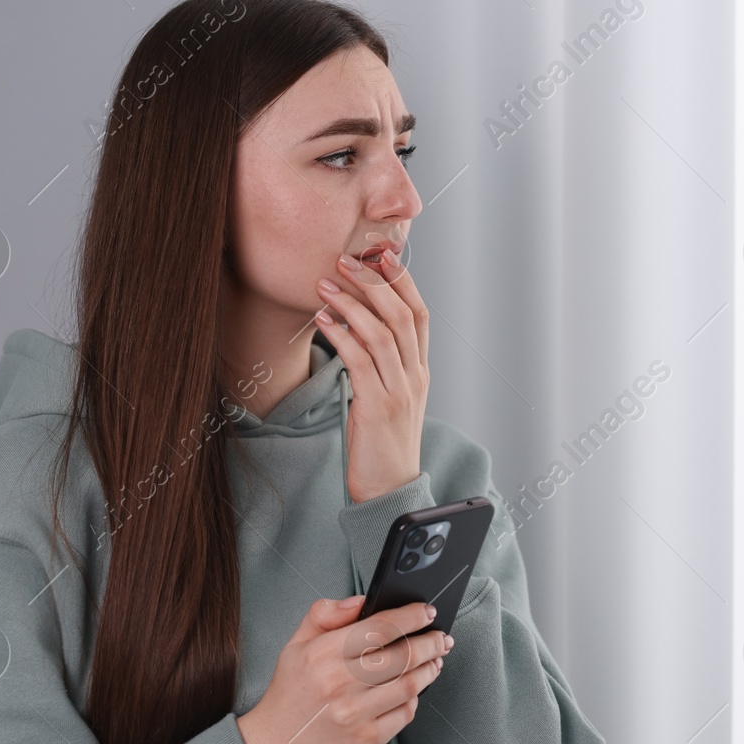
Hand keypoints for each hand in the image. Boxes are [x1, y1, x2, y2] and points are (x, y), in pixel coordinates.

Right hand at [236, 595, 451, 743]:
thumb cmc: (290, 694)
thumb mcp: (296, 644)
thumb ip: (326, 615)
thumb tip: (361, 602)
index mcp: (323, 655)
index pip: (380, 627)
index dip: (411, 616)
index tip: (426, 612)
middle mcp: (340, 683)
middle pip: (404, 655)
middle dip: (431, 642)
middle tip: (441, 638)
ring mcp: (356, 715)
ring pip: (411, 684)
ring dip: (430, 668)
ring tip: (435, 660)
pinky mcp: (367, 740)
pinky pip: (405, 714)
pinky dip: (415, 699)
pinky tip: (414, 690)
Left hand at [313, 248, 428, 503]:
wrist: (389, 489)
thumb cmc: (381, 444)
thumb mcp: (388, 397)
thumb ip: (381, 365)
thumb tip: (355, 329)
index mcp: (420, 371)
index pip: (420, 314)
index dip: (402, 281)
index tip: (379, 255)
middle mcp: (416, 376)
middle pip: (402, 315)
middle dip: (374, 282)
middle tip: (345, 258)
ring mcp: (401, 391)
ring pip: (382, 333)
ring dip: (352, 302)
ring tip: (325, 283)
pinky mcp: (379, 407)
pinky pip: (360, 360)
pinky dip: (341, 334)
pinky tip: (322, 319)